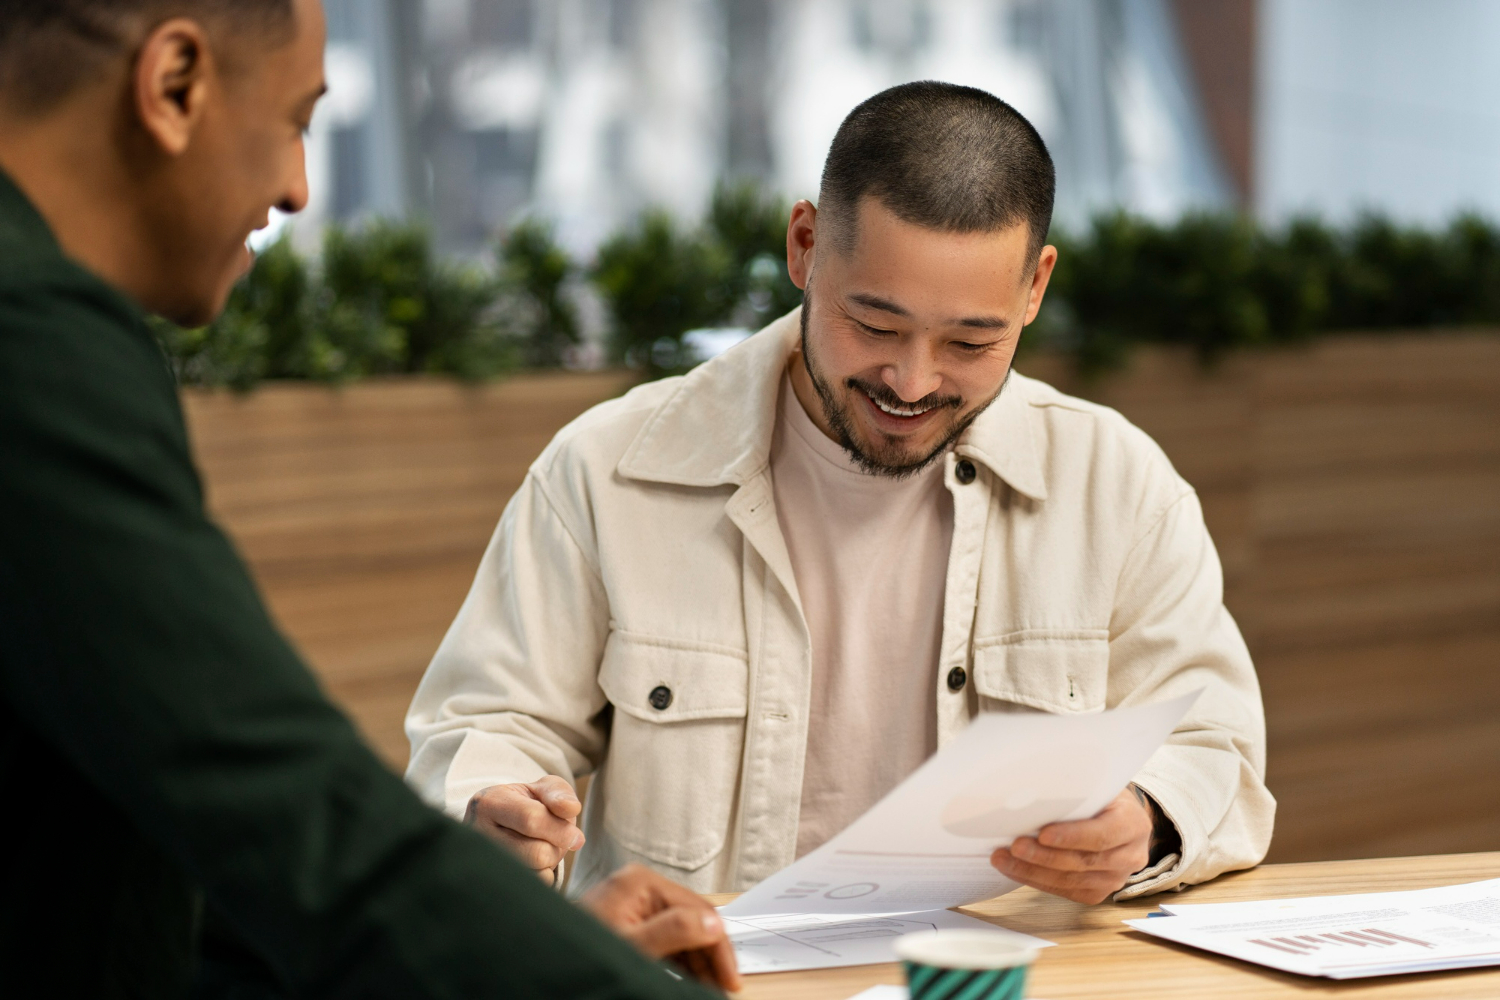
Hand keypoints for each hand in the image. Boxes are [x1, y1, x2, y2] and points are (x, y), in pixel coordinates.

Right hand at [464, 776, 583, 885]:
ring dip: (551, 862)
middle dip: (557, 847)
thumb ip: (558, 793)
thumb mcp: (541, 790)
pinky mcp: (489, 886)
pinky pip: (533, 888)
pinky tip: (533, 863)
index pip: (531, 819)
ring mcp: (480, 865)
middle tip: (554, 839)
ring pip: (536, 873)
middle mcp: (477, 836)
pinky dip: (543, 876)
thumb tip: (571, 809)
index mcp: (488, 804)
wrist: (500, 827)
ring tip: (541, 847)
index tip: (576, 836)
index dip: (561, 829)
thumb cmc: (527, 805)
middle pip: (537, 853)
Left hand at [580, 864, 741, 992]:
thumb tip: (712, 925)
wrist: (538, 959)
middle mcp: (641, 887)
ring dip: (698, 962)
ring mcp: (634, 902)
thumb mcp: (631, 946)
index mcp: (643, 883)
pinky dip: (680, 960)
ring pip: (682, 932)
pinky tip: (687, 979)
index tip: (730, 980)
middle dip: (710, 956)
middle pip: (694, 921)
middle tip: (722, 988)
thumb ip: (672, 933)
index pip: (700, 912)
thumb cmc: (578, 951)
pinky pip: (665, 938)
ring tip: (708, 988)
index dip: (720, 948)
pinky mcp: (628, 919)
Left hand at [990, 786, 1153, 903]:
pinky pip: (1066, 891)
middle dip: (1044, 856)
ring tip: (1004, 859)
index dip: (1072, 837)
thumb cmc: (1100, 797)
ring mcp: (1116, 878)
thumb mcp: (1096, 786)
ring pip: (1072, 880)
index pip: (1102, 835)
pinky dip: (1036, 880)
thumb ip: (1075, 792)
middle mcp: (1131, 855)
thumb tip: (1030, 792)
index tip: (1043, 834)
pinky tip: (1015, 869)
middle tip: (1014, 846)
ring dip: (1033, 871)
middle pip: (1084, 861)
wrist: (1117, 816)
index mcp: (1133, 824)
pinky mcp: (1098, 892)